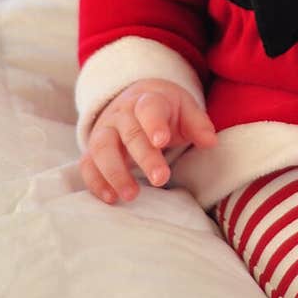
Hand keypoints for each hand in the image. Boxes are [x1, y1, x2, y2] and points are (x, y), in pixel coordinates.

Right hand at [80, 78, 216, 204]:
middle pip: (129, 133)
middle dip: (144, 157)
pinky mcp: (93, 149)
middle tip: (161, 179)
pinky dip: (95, 182)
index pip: (149, 109)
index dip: (154, 124)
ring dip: (115, 172)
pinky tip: (110, 199)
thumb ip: (197, 124)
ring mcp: (104, 130)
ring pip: (102, 148)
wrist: (134, 98)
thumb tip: (210, 142)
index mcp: (146, 100)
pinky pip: (87, 164)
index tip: (162, 141)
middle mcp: (121, 114)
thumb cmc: (164, 109)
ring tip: (132, 195)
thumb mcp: (184, 108)